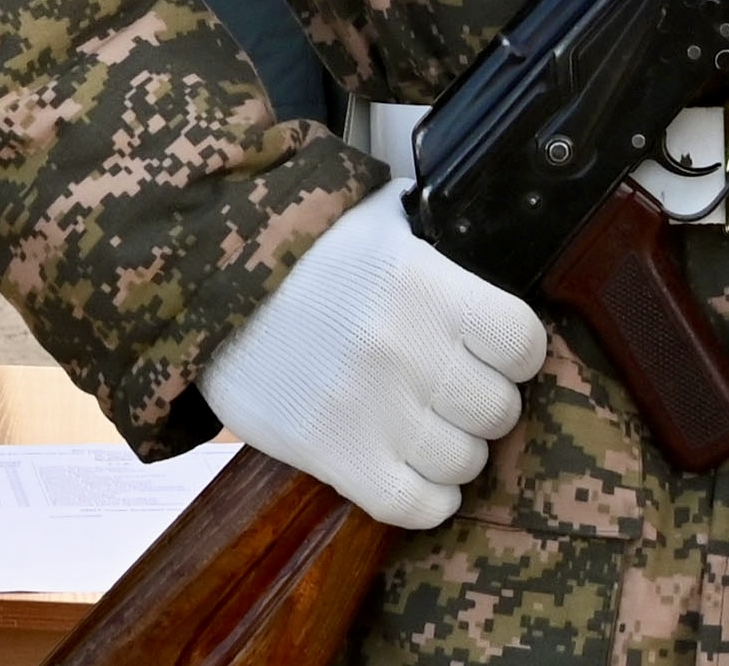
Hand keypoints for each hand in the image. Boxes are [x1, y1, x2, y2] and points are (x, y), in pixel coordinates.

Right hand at [198, 179, 547, 531]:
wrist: (205, 283)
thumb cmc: (300, 251)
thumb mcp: (379, 222)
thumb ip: (439, 244)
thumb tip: (487, 248)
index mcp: (428, 285)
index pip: (523, 344)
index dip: (512, 353)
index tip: (492, 351)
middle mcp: (409, 349)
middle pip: (498, 409)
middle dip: (478, 402)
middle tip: (447, 388)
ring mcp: (374, 410)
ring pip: (464, 462)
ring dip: (450, 449)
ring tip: (420, 426)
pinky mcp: (336, 457)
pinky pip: (418, 505)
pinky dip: (425, 496)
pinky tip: (409, 469)